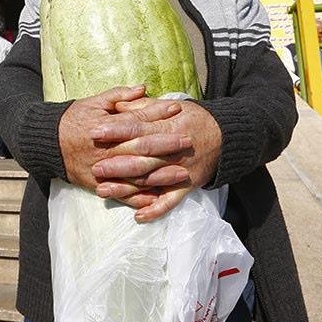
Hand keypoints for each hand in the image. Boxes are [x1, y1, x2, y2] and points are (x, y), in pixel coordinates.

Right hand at [58, 86, 189, 190]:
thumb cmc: (72, 119)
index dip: (157, 113)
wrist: (47, 143)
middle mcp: (105, 150)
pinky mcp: (98, 184)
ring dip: (160, 175)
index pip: (136, 119)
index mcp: (105, 127)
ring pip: (136, 174)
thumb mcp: (93, 102)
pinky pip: (122, 194)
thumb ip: (119, 96)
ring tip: (182, 173)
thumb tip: (143, 88)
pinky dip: (140, 198)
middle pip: (141, 148)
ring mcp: (103, 170)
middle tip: (187, 141)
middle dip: (166, 145)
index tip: (177, 108)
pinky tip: (159, 198)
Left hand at [90, 98, 221, 222]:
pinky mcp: (187, 185)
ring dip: (126, 188)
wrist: (226, 136)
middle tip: (95, 167)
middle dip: (117, 163)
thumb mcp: (170, 106)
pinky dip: (156, 209)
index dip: (116, 130)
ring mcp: (180, 169)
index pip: (138, 128)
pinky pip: (171, 200)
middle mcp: (173, 149)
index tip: (96, 132)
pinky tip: (138, 216)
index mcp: (168, 126)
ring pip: (150, 181)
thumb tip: (117, 106)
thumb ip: (143, 107)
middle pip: (142, 157)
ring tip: (102, 191)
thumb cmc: (192, 118)